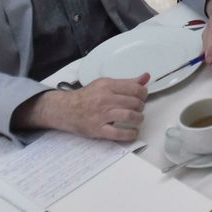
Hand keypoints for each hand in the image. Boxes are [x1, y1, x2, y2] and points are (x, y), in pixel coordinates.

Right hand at [26, 74, 148, 141]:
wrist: (66, 109)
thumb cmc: (87, 97)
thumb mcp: (105, 84)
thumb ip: (126, 82)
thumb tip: (145, 77)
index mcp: (107, 86)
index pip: (135, 88)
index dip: (143, 93)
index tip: (142, 97)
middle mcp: (105, 99)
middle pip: (134, 102)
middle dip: (141, 106)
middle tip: (138, 108)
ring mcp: (101, 115)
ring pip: (129, 116)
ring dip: (138, 119)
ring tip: (137, 119)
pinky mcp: (98, 129)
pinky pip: (119, 133)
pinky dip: (130, 134)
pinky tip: (133, 132)